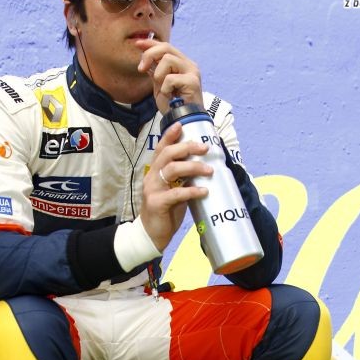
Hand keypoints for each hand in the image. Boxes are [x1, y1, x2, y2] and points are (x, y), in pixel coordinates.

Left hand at [135, 39, 203, 112]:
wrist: (182, 121)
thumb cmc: (173, 105)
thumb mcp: (159, 85)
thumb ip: (155, 71)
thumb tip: (145, 57)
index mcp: (181, 64)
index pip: (165, 46)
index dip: (150, 43)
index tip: (137, 44)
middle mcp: (188, 64)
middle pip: (166, 47)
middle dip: (149, 55)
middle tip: (141, 69)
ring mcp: (192, 72)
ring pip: (168, 59)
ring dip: (159, 75)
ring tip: (163, 89)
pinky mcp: (193, 82)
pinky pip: (170, 78)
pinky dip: (165, 88)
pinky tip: (170, 96)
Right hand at [140, 121, 210, 251]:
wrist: (151, 235)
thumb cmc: (165, 212)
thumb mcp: (174, 191)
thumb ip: (183, 180)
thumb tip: (203, 169)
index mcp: (155, 172)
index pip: (161, 149)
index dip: (170, 136)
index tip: (181, 125)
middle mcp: (151, 177)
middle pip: (167, 155)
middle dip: (187, 148)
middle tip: (205, 148)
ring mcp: (152, 190)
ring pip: (172, 169)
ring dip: (192, 167)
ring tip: (209, 171)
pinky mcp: (157, 203)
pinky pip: (176, 193)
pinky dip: (192, 191)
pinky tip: (204, 192)